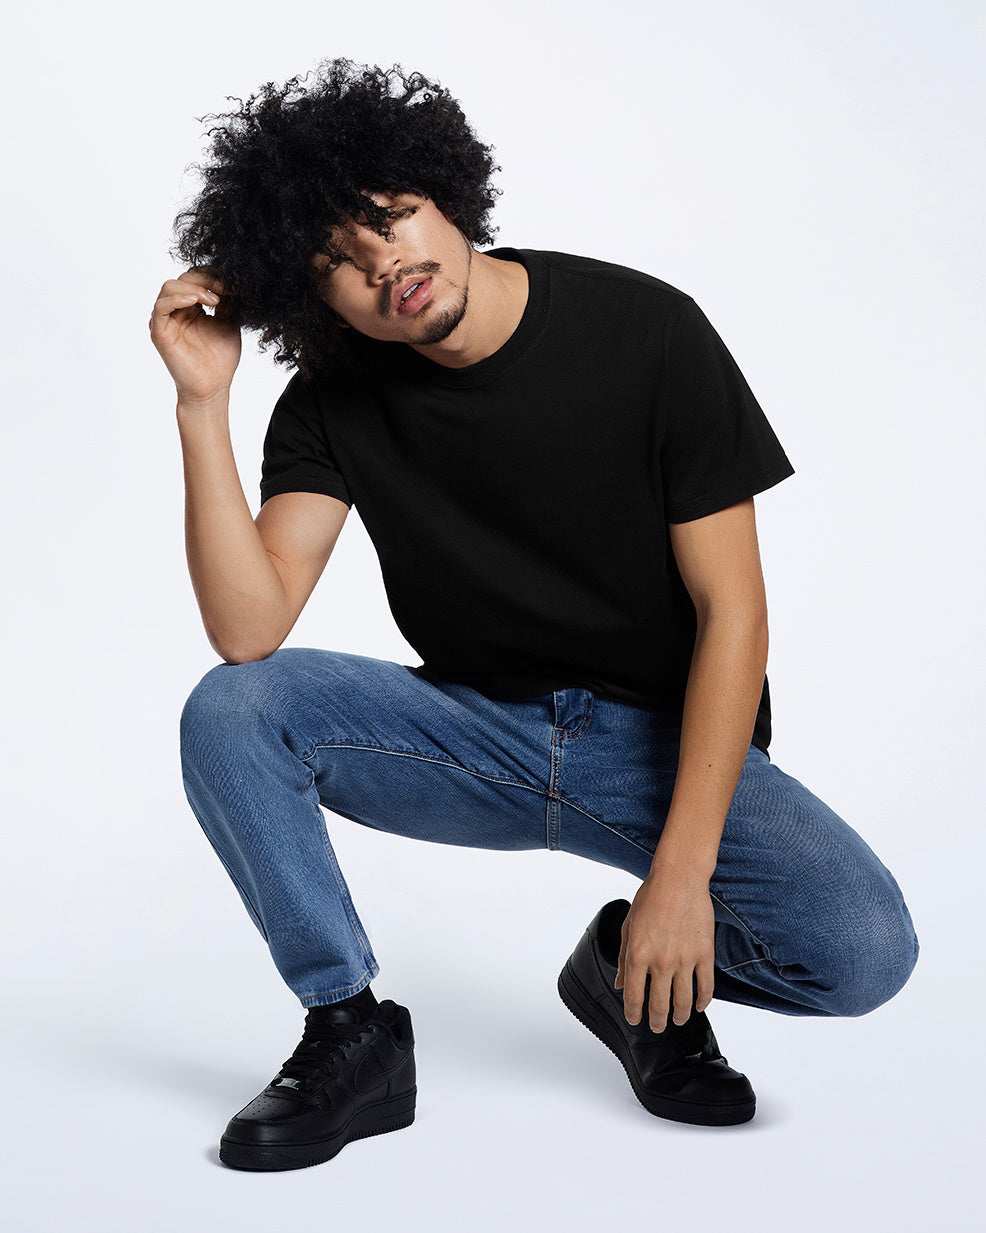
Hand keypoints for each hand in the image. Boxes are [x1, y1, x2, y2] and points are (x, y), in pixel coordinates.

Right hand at [149, 267, 241, 403]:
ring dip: (193, 287)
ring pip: (170, 287)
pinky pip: (161, 307)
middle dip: (205, 279)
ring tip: (214, 300)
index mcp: (191, 308)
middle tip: (225, 290)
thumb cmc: (220, 360)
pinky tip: (197, 301)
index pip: (195, 279)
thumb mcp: (229, 323)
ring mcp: (165, 320)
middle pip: (182, 279)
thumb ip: (226, 302)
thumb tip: (229, 279)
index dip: (211, 276)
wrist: (213, 387)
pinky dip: (178, 299)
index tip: (232, 283)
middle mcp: (175, 311)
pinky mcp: (159, 331)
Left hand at [614, 859, 715, 1032]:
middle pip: (658, 1004)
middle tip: (657, 1027)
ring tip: (678, 1020)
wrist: (678, 879)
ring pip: (683, 1001)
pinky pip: (706, 986)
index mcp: (638, 954)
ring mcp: (684, 960)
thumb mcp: (628, 926)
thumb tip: (620, 983)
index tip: (634, 1021)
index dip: (633, 1014)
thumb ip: (623, 958)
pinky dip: (703, 1001)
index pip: (634, 996)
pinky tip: (699, 1006)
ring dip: (680, 1016)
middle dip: (656, 1021)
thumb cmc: (651, 897)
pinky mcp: (704, 954)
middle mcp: (660, 961)